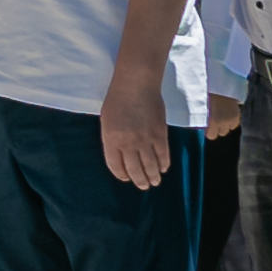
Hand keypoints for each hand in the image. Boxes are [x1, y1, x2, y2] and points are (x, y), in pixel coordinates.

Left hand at [100, 73, 170, 191]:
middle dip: (139, 181)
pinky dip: (164, 164)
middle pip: (134, 170)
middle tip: (144, 186)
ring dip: (153, 176)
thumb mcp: (107, 121)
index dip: (122, 175)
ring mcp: (145, 140)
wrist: (136, 84)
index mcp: (111, 140)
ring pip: (150, 166)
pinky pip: (163, 155)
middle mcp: (128, 143)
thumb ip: (112, 139)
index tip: (126, 178)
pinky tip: (163, 168)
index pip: (116, 166)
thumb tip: (122, 156)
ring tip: (155, 182)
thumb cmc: (117, 100)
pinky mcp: (159, 134)